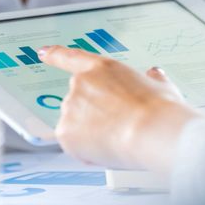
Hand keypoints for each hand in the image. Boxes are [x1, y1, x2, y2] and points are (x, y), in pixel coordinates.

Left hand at [40, 46, 201, 172]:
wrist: (151, 130)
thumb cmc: (159, 109)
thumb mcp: (161, 86)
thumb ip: (152, 79)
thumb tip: (154, 74)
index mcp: (102, 68)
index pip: (71, 58)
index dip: (55, 55)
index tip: (42, 53)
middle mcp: (81, 83)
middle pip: (78, 100)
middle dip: (92, 114)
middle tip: (118, 125)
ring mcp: (70, 107)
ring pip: (76, 125)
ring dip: (90, 133)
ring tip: (117, 138)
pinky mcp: (64, 132)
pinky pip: (73, 145)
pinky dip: (86, 151)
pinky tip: (106, 150)